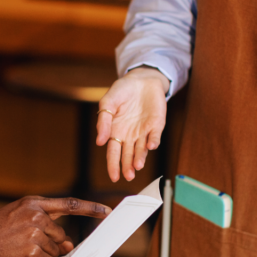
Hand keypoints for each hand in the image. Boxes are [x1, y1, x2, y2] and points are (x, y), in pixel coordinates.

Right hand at [0, 197, 110, 256]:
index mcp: (31, 203)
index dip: (89, 208)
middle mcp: (35, 216)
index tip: (106, 211)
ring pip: (55, 251)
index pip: (68, 204)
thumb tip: (67, 242)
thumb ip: (40, 223)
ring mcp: (35, 234)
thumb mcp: (12, 217)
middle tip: (30, 247)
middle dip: (53, 244)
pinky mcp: (32, 253)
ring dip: (43, 256)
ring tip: (20, 252)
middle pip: (61, 234)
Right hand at [96, 67, 170, 182]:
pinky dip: (153, 141)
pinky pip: (155, 135)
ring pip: (141, 149)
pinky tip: (150, 146)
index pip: (113, 153)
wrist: (142, 79)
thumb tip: (99, 141)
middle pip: (128, 155)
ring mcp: (144, 131)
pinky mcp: (157, 125)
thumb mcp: (107, 103)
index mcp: (116, 132)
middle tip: (129, 176)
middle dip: (128, 166)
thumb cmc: (122, 91)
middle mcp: (130, 135)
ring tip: (137, 166)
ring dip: (140, 157)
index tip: (114, 177)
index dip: (113, 165)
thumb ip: (103, 121)